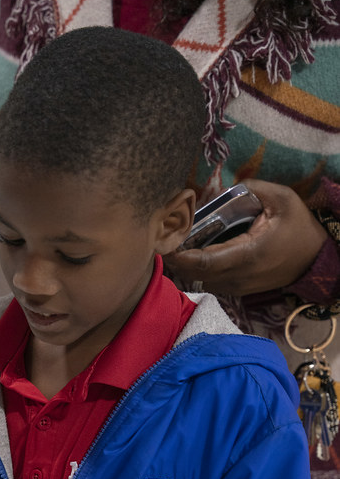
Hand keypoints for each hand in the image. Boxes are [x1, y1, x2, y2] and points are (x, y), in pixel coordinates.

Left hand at [165, 179, 327, 296]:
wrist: (313, 258)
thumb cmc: (298, 226)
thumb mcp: (281, 198)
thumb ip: (252, 188)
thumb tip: (218, 188)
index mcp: (248, 254)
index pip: (204, 262)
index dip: (180, 256)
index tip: (165, 243)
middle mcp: (239, 276)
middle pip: (196, 274)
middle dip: (177, 259)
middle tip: (165, 240)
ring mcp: (237, 287)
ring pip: (201, 281)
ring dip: (186, 266)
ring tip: (177, 244)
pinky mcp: (237, 291)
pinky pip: (210, 282)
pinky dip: (198, 270)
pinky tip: (193, 253)